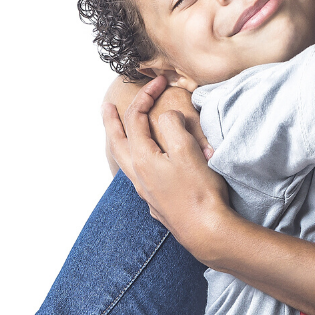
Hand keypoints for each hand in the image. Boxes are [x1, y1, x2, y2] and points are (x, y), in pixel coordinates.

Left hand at [103, 77, 230, 259]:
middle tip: (106, 107)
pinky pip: (138, 176)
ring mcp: (146, 192)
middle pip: (117, 142)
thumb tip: (166, 117)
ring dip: (121, 142)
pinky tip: (145, 164)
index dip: (146, 95)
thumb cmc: (200, 192)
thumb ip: (172, 126)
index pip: (136, 118)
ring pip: (125, 161)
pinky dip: (135, 160)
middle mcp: (138, 176)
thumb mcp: (187, 150)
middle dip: (111, 122)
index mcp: (143, 159)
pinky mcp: (158, 204)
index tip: (159, 81)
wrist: (208, 233)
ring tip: (121, 132)